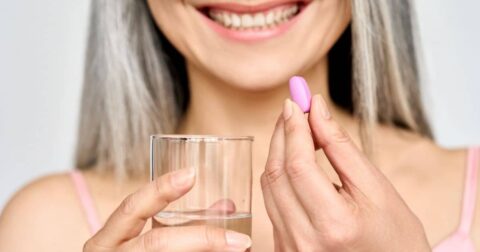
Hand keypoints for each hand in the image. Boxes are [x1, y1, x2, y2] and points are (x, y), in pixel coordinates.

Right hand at [84, 169, 251, 251]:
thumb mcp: (145, 239)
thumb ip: (181, 222)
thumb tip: (226, 207)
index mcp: (108, 239)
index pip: (132, 207)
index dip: (160, 189)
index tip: (191, 174)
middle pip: (158, 242)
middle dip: (203, 238)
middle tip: (239, 240)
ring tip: (239, 251)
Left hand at [261, 95, 430, 251]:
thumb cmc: (394, 235)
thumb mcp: (376, 188)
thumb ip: (341, 147)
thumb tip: (317, 109)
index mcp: (334, 224)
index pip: (299, 166)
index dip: (294, 129)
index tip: (296, 102)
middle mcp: (305, 240)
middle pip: (276, 175)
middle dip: (281, 135)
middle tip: (292, 109)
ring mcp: (291, 248)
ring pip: (269, 188)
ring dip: (277, 153)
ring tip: (293, 131)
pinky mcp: (285, 249)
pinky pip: (272, 205)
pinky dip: (279, 177)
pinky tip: (292, 161)